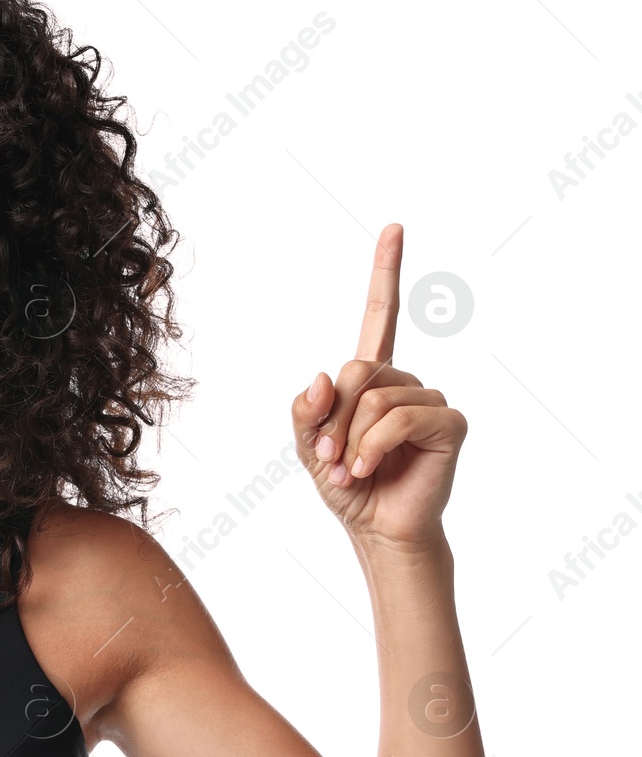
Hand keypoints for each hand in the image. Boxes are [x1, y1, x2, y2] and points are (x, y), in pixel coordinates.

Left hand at [291, 224, 466, 550]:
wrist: (376, 527)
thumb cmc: (347, 484)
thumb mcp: (309, 446)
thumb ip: (306, 411)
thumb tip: (321, 377)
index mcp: (372, 378)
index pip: (379, 317)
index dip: (385, 272)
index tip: (394, 228)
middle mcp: (405, 380)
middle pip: (356, 369)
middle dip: (333, 416)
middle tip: (329, 456)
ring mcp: (430, 398)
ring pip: (375, 396)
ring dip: (352, 438)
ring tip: (352, 467)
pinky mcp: (450, 422)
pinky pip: (401, 416)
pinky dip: (374, 445)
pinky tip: (369, 468)